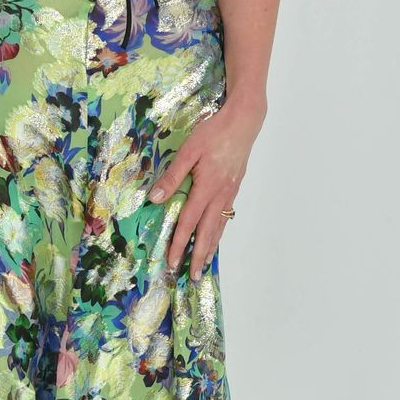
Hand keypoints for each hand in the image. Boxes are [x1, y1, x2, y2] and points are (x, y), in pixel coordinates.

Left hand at [148, 97, 264, 279]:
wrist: (243, 122)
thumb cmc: (214, 132)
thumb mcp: (189, 150)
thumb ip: (172, 175)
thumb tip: (155, 197)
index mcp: (207, 187)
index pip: (189, 222)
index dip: (180, 243)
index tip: (172, 261)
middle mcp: (220, 195)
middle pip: (207, 232)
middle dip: (198, 256)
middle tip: (191, 276)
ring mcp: (229, 193)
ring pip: (218, 227)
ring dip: (210, 248)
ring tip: (203, 265)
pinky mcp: (234, 188)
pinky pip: (225, 217)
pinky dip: (219, 233)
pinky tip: (215, 238)